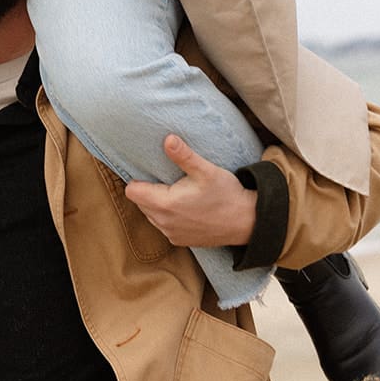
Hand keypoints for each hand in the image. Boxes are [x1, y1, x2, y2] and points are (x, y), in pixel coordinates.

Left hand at [125, 136, 255, 248]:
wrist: (247, 222)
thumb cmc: (226, 194)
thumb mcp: (205, 170)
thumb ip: (183, 156)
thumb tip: (167, 139)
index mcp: (164, 204)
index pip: (132, 191)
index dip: (139, 179)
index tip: (152, 172)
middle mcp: (163, 223)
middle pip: (140, 203)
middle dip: (148, 190)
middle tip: (168, 179)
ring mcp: (171, 234)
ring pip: (150, 215)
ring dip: (157, 204)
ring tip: (177, 192)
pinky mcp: (180, 241)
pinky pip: (163, 226)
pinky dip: (168, 216)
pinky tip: (185, 208)